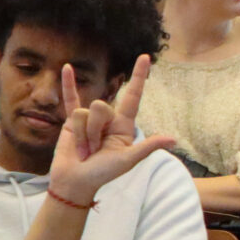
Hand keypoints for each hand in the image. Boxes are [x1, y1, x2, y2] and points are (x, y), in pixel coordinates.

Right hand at [46, 59, 176, 207]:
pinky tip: (66, 68)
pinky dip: (68, 84)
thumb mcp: (128, 160)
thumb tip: (174, 140)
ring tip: (82, 151)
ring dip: (80, 135)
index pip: (133, 96)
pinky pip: (70, 99)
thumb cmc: (103, 173)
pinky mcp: (70, 121)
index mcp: (123, 125)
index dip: (139, 77)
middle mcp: (107, 119)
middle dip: (93, 131)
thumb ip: (147, 147)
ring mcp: (89, 119)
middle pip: (100, 108)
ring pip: (83, 113)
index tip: (146, 57)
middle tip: (93, 151)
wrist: (76, 182)